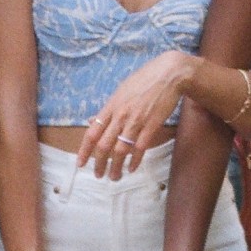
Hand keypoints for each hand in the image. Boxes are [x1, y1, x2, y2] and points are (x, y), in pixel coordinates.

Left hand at [78, 52, 191, 178]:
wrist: (169, 73)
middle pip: (104, 145)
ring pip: (120, 150)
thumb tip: (92, 121)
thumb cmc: (145, 79)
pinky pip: (140, 147)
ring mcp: (136, 121)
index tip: (80, 164)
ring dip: (116, 167)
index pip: (92, 133)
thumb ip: (107, 108)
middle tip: (98, 175)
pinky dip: (135, 161)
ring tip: (114, 177)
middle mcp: (120, 115)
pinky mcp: (151, 125)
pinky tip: (132, 168)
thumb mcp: (121, 90)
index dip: (84, 151)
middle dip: (99, 164)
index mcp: (111, 106)